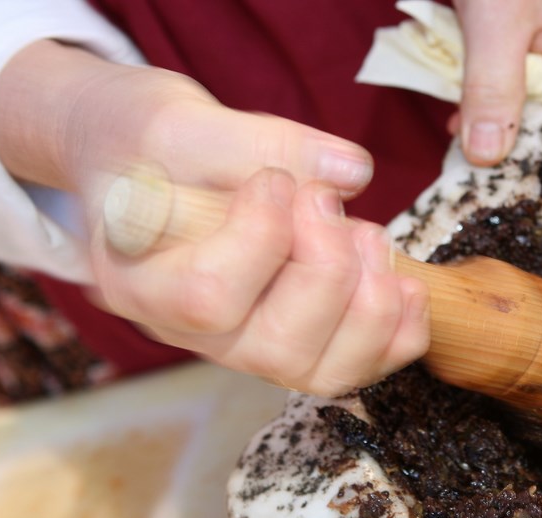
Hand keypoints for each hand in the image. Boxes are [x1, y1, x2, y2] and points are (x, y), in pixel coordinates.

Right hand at [0, 40, 429, 395]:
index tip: (275, 180)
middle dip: (328, 271)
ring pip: (323, 371)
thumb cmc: (149, 145)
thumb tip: (353, 171)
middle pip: (276, 347)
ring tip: (368, 234)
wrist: (148, 166)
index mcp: (138, 285)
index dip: (263, 238)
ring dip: (370, 304)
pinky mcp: (298, 343)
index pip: (209, 299)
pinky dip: (400, 331)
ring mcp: (248, 347)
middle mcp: (192, 335)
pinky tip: (403, 278)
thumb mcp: (181, 121)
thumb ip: (262, 142)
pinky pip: (359, 368)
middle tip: (324, 200)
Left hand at [452, 0, 541, 164]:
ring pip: (536, 122)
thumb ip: (493, 85)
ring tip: (478, 175)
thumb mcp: (497, 20)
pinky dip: (484, 121)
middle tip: (510, 198)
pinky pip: (505, 104)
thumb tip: (486, 156)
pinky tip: (458, 136)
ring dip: (507, 146)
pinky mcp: (513, 59)